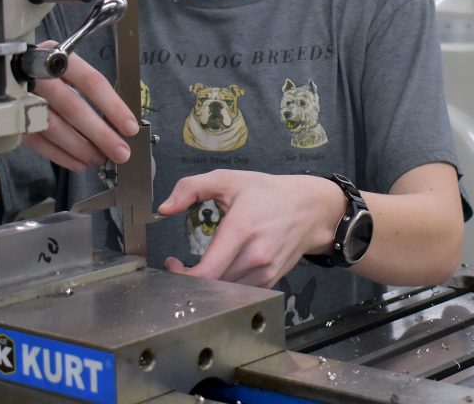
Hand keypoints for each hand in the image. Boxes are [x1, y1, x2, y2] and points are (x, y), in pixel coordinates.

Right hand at [21, 41, 138, 172]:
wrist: (4, 71)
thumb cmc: (50, 73)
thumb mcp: (70, 70)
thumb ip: (92, 92)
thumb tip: (120, 124)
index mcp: (59, 57)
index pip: (91, 81)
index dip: (113, 106)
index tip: (131, 127)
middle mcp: (38, 76)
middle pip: (73, 107)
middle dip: (100, 134)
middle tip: (121, 152)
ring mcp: (22, 98)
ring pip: (54, 128)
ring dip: (81, 148)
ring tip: (99, 159)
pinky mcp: (12, 119)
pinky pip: (38, 142)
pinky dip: (61, 156)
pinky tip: (79, 163)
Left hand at [157, 170, 346, 287]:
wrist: (310, 209)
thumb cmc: (267, 194)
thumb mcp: (228, 180)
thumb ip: (191, 188)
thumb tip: (164, 208)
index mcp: (242, 230)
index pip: (207, 271)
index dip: (183, 275)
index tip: (172, 263)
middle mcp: (255, 256)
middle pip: (213, 286)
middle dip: (189, 279)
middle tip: (178, 265)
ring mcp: (265, 272)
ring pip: (226, 292)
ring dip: (207, 285)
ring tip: (198, 268)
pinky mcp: (270, 281)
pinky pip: (240, 293)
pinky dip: (225, 287)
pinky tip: (220, 272)